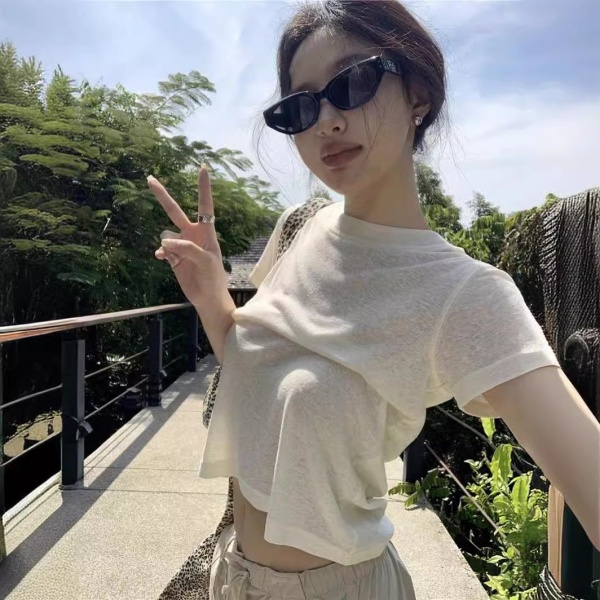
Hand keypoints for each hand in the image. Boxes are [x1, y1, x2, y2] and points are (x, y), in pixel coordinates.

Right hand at [148, 165, 228, 306]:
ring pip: (166, 235)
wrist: (207, 298)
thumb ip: (188, 248)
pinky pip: (162, 249)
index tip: (203, 167)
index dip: (203, 187)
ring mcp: (181, 245)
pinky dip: (162, 252)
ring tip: (182, 260)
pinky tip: (164, 259)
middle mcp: (192, 234)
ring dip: (170, 246)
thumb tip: (165, 240)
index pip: (204, 205)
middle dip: (162, 196)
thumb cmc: (213, 278)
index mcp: (206, 231)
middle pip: (174, 211)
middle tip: (149, 178)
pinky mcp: (173, 257)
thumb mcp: (205, 261)